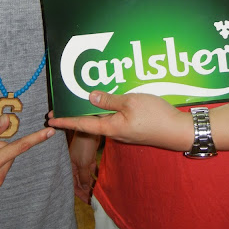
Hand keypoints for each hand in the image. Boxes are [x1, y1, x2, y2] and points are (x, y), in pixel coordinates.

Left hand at [49, 91, 191, 151]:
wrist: (178, 130)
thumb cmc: (155, 116)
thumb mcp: (131, 102)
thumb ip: (110, 99)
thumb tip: (90, 96)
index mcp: (111, 127)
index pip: (82, 123)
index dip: (66, 120)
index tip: (51, 120)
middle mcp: (115, 132)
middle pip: (91, 123)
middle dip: (76, 115)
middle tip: (61, 108)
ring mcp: (125, 132)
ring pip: (103, 121)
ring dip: (91, 112)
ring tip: (81, 102)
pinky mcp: (134, 129)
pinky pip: (115, 119)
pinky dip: (106, 111)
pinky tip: (108, 103)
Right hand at [68, 131, 99, 203]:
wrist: (89, 129)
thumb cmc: (83, 146)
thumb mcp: (83, 163)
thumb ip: (83, 177)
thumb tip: (84, 188)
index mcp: (70, 168)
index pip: (73, 185)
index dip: (80, 194)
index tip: (88, 202)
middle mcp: (75, 166)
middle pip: (80, 182)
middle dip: (87, 190)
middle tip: (95, 200)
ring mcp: (82, 161)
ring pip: (87, 176)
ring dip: (92, 183)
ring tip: (99, 192)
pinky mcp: (89, 156)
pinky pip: (92, 169)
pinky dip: (96, 174)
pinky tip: (102, 180)